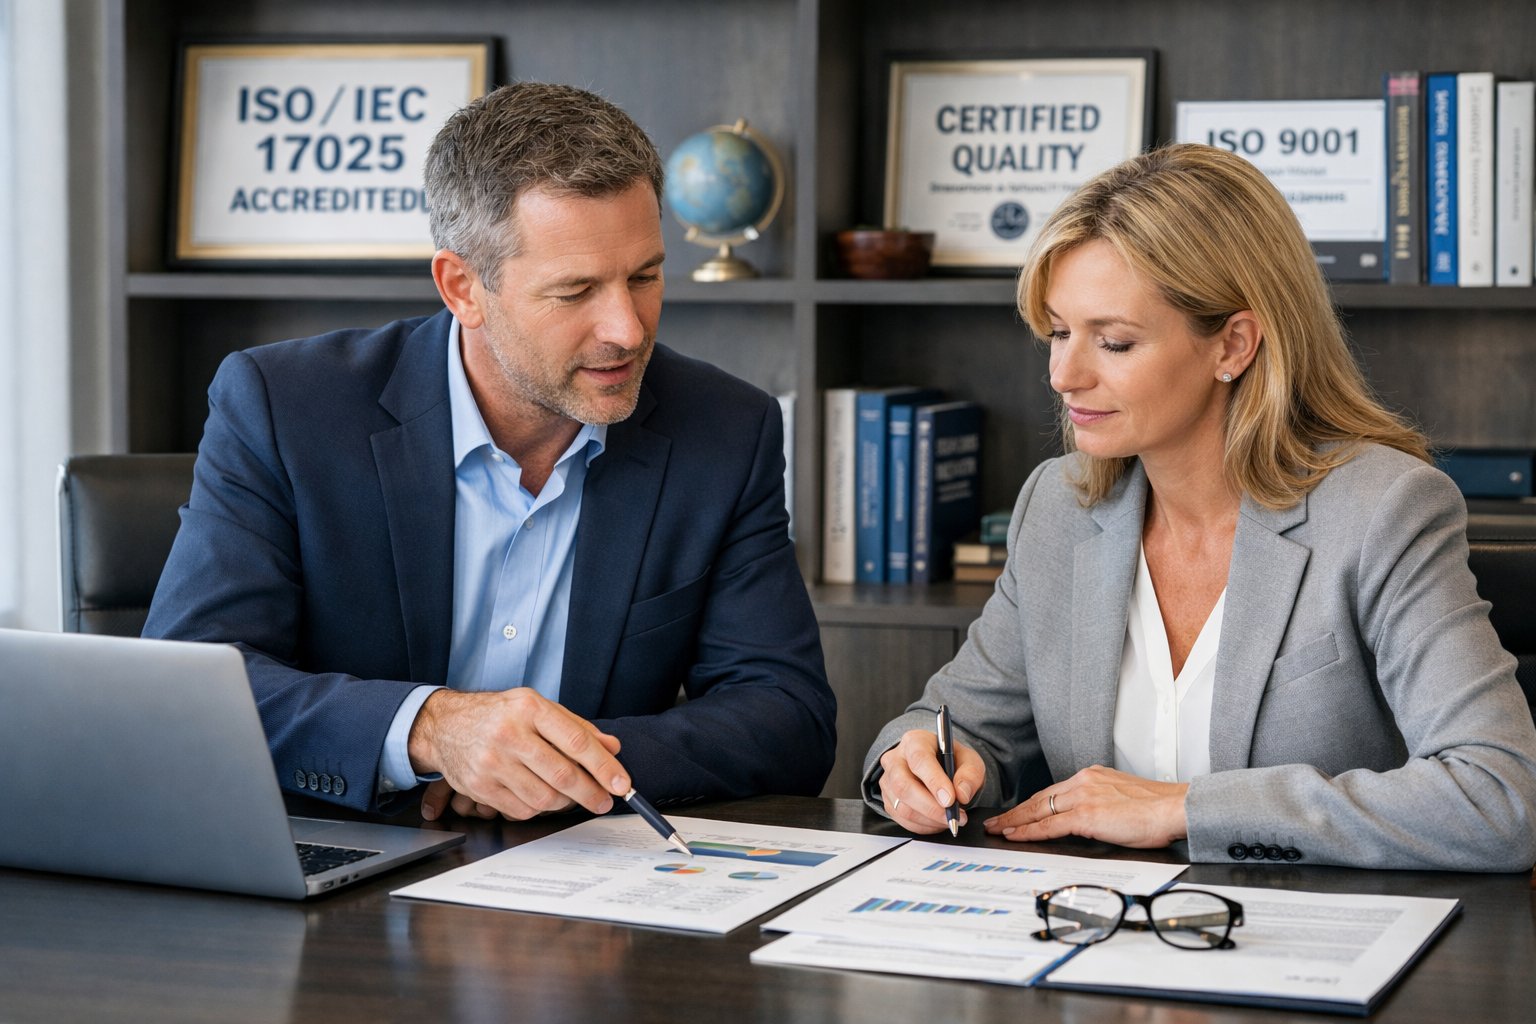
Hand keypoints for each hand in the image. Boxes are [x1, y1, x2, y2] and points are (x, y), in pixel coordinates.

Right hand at [409, 688, 627, 821]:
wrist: (445, 725)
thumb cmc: (497, 714)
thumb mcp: (537, 707)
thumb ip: (576, 727)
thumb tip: (612, 747)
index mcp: (529, 708)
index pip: (576, 742)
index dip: (604, 767)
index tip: (621, 783)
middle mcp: (510, 734)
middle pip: (562, 775)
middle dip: (591, 793)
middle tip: (604, 800)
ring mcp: (492, 762)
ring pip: (544, 798)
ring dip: (565, 803)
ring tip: (570, 795)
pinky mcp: (480, 787)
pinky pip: (522, 809)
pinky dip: (538, 808)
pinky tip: (540, 795)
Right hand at [877, 728, 985, 834]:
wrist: (939, 767)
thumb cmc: (951, 761)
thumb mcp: (969, 760)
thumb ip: (970, 774)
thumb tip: (961, 794)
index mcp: (915, 741)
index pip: (919, 759)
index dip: (934, 781)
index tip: (950, 799)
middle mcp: (895, 759)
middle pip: (903, 786)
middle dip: (930, 807)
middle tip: (952, 817)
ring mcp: (888, 780)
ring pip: (901, 806)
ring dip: (928, 819)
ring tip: (948, 819)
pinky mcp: (887, 799)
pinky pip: (901, 819)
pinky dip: (922, 826)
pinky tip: (936, 821)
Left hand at [983, 764, 1187, 847]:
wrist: (1176, 807)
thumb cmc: (1158, 809)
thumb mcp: (1124, 797)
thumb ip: (1103, 802)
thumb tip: (1094, 818)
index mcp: (1092, 776)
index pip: (1052, 792)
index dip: (1031, 804)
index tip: (1016, 812)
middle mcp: (1083, 781)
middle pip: (1039, 799)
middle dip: (1015, 812)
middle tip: (995, 821)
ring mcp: (1084, 797)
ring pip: (1039, 810)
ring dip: (1014, 821)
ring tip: (998, 830)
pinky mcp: (1087, 815)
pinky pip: (1049, 825)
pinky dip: (1029, 832)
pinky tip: (1015, 836)